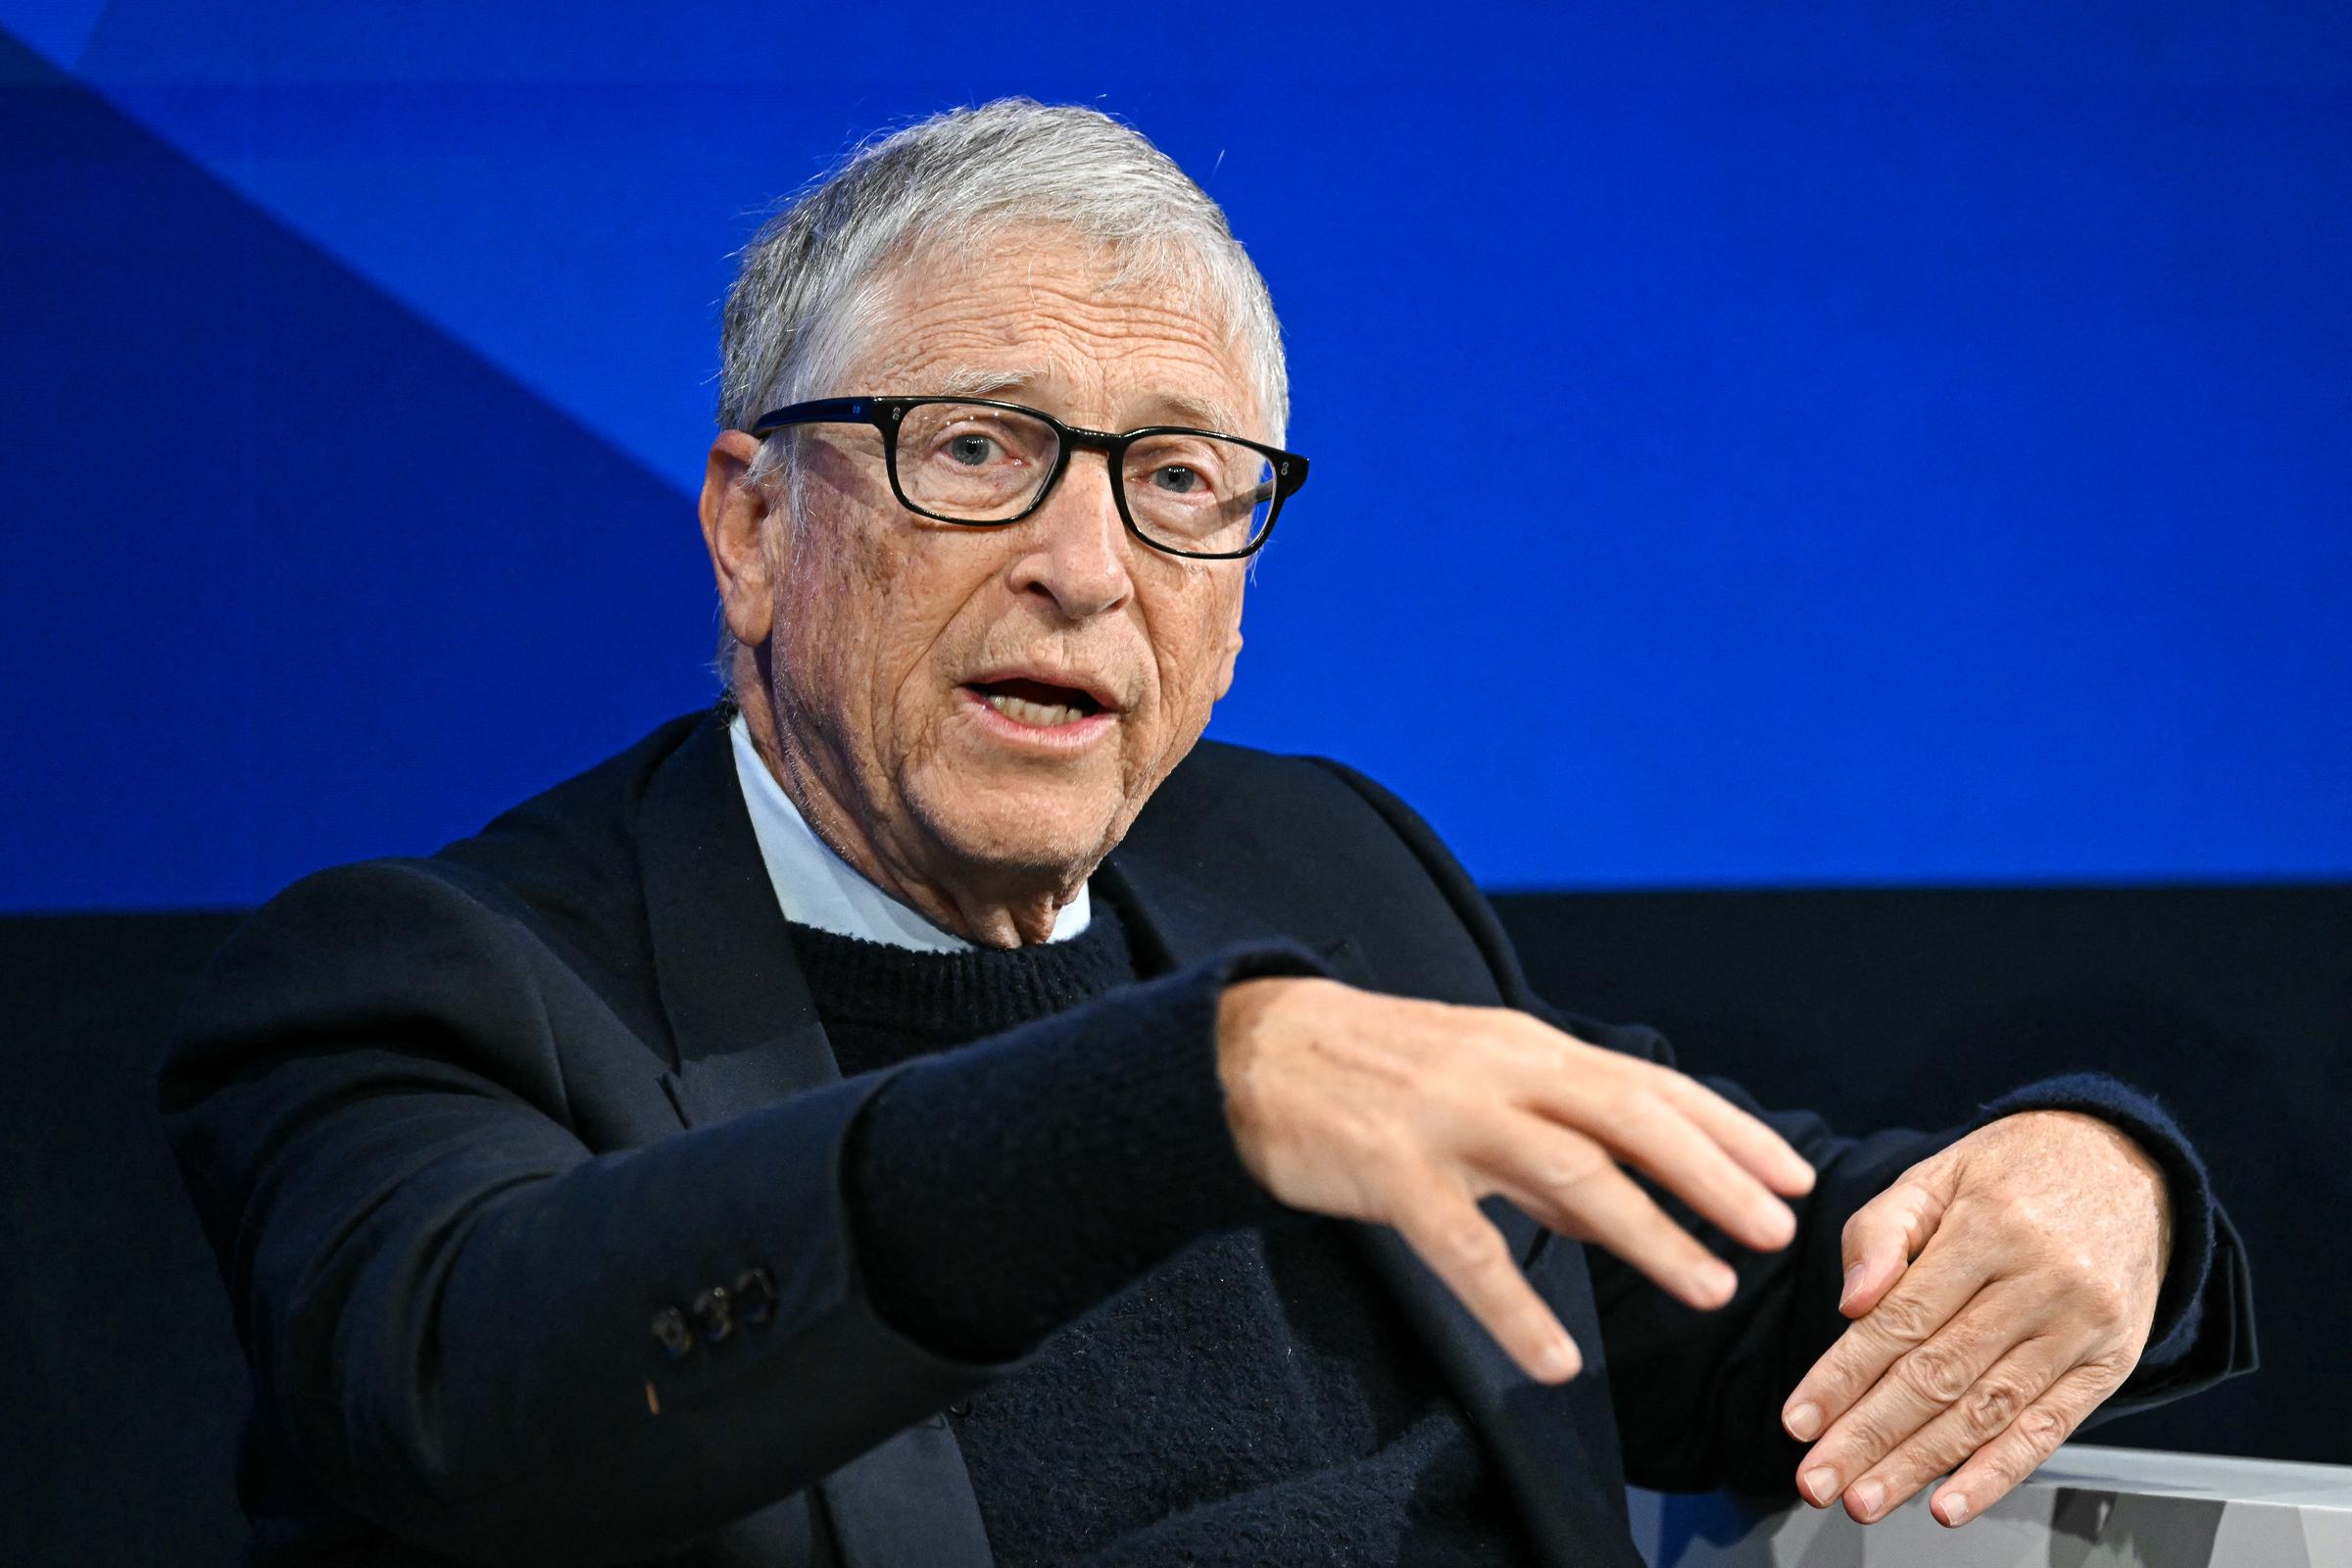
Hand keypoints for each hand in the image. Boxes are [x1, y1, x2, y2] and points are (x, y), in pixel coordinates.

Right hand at [1215, 976, 1817, 1382]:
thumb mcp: (1475, 1083)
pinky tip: (1555, 1360)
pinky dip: (1514, 1306)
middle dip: (1713, 1175)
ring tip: (1709, 1289)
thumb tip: (1635, 1208)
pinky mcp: (1390, 1168)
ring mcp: (1446, 1117)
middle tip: (1779, 1231)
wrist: (1247, 1046)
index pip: (1649, 1086)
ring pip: (1567, 1173)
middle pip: (1629, 1118)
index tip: (1794, 1176)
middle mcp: (1500, 1071)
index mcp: (1527, 1047)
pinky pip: (1464, 1248)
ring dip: (1647, 1232)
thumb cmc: (1371, 1069)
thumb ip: (1552, 1144)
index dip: (1727, 1131)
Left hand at [1779, 1110, 2169, 1527]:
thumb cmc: (2010, 1173)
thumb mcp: (1936, 1173)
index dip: (1845, 1376)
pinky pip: (2050, 1428)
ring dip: (1920, 1465)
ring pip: (1988, 1410)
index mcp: (1989, 1227)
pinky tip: (1952, 1504)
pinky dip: (1998, 1473)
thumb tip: (1851, 1302)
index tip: (1799, 1421)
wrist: (2123, 1163)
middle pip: (1940, 1374)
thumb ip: (1882, 1231)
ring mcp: (2082, 1326)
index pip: (1902, 1319)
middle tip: (1817, 1480)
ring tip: (1866, 1499)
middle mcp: (2042, 1280)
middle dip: (1870, 1436)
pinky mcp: (2112, 1362)